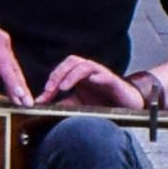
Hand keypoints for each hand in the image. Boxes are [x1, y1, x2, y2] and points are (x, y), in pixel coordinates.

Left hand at [35, 52, 156, 114]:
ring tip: (64, 87)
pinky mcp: (114, 81)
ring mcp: (101, 74)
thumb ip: (61, 103)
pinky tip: (91, 81)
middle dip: (59, 74)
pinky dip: (97, 76)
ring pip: (85, 65)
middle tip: (50, 90)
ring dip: (72, 75)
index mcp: (79, 75)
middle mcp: (89, 71)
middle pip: (72, 61)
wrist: (126, 106)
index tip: (43, 97)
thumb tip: (41, 104)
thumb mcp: (78, 105)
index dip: (51, 80)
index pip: (62, 70)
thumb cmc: (103, 102)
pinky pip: (105, 75)